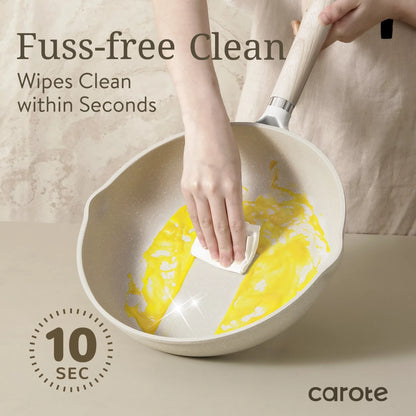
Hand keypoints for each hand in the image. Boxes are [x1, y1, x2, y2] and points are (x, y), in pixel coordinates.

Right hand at [181, 107, 245, 266]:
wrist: (204, 127)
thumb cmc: (225, 146)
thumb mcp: (236, 171)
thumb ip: (234, 195)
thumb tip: (231, 218)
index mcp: (232, 185)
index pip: (235, 222)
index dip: (238, 242)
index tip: (240, 255)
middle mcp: (214, 189)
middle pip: (220, 227)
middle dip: (225, 248)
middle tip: (227, 263)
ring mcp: (198, 189)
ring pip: (205, 223)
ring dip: (211, 243)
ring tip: (215, 257)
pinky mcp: (186, 187)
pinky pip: (193, 214)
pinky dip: (198, 229)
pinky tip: (202, 240)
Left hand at [291, 0, 402, 46]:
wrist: (393, 4)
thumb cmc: (376, 0)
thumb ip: (338, 9)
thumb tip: (321, 19)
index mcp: (342, 31)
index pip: (317, 42)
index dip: (303, 37)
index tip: (295, 26)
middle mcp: (343, 36)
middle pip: (319, 38)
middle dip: (307, 30)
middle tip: (297, 22)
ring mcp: (345, 35)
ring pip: (325, 33)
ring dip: (317, 26)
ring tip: (310, 17)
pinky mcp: (347, 31)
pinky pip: (332, 30)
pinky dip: (326, 24)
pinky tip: (325, 16)